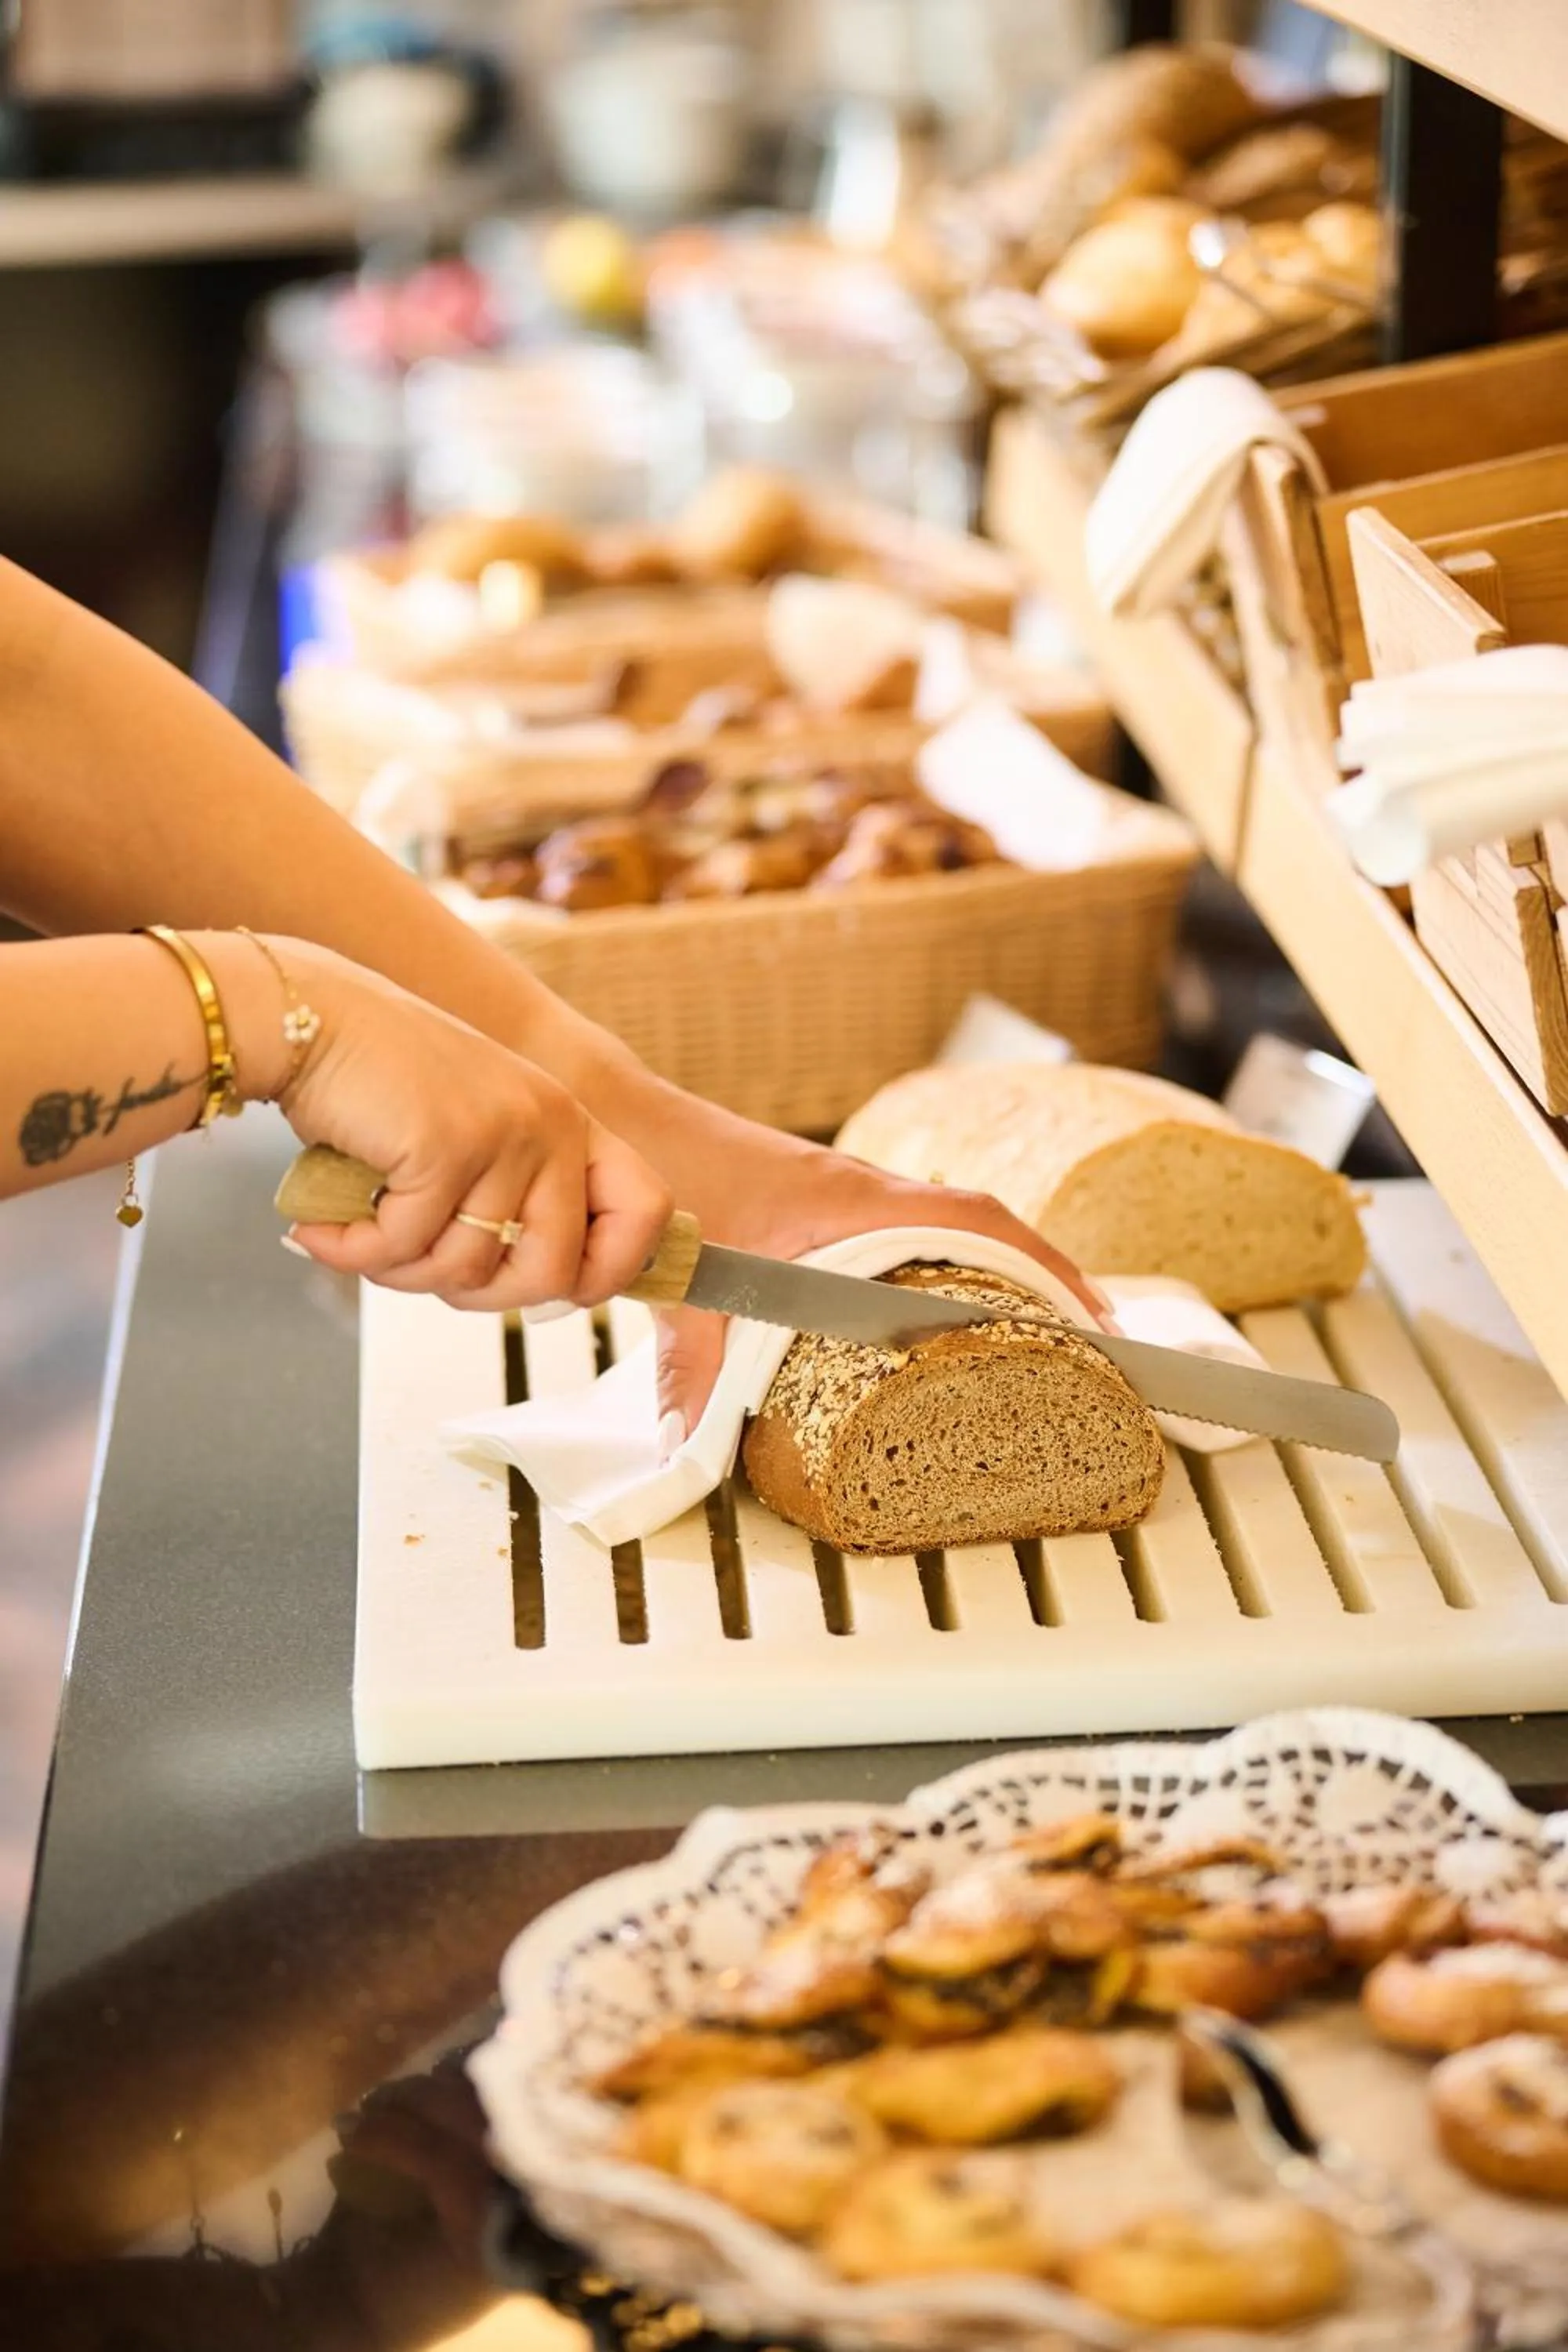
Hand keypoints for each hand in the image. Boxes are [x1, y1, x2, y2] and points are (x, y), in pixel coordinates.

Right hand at [247, 941, 672, 1311]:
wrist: (307, 1018)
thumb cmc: (379, 1084)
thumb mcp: (475, 1137)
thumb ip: (513, 1200)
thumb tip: (543, 1291)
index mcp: (568, 1123)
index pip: (647, 1211)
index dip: (611, 1270)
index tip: (561, 1291)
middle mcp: (550, 1124)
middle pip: (553, 1272)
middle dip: (481, 1297)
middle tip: (421, 1271)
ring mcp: (503, 1134)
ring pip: (469, 1269)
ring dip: (401, 1272)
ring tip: (360, 1235)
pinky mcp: (445, 1146)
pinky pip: (406, 1247)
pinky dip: (355, 1252)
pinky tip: (323, 1229)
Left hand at [650, 1119, 1109, 1448]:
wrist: (625, 1120)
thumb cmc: (664, 1171)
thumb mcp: (683, 1280)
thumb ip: (691, 1365)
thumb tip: (690, 1446)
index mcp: (853, 1200)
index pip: (977, 1220)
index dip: (1043, 1266)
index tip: (1092, 1317)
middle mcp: (864, 1193)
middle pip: (985, 1227)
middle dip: (1044, 1280)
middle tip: (1089, 1346)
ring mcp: (847, 1198)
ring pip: (949, 1230)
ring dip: (997, 1272)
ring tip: (1038, 1338)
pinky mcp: (822, 1209)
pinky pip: (908, 1237)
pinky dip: (942, 1269)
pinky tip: (941, 1317)